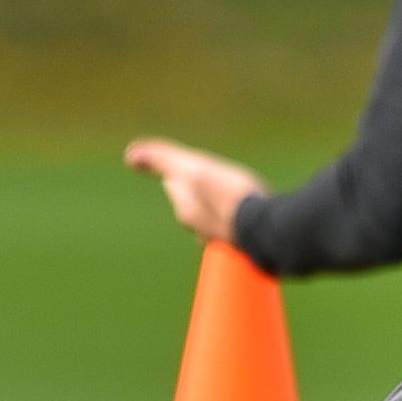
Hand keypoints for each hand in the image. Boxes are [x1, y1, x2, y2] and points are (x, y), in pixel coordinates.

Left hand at [123, 137, 266, 242]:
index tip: (181, 165)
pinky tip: (251, 216)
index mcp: (188, 211)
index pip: (175, 185)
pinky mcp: (248, 244)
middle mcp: (203, 230)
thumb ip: (164, 160)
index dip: (178, 171)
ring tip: (228, 197)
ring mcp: (226, 238)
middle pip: (193, 204)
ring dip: (218, 207)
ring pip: (215, 218)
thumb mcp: (194, 171)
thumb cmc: (232, 198)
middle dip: (196, 191)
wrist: (272, 232)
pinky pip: (238, 227)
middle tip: (205, 178)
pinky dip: (239, 219)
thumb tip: (130, 156)